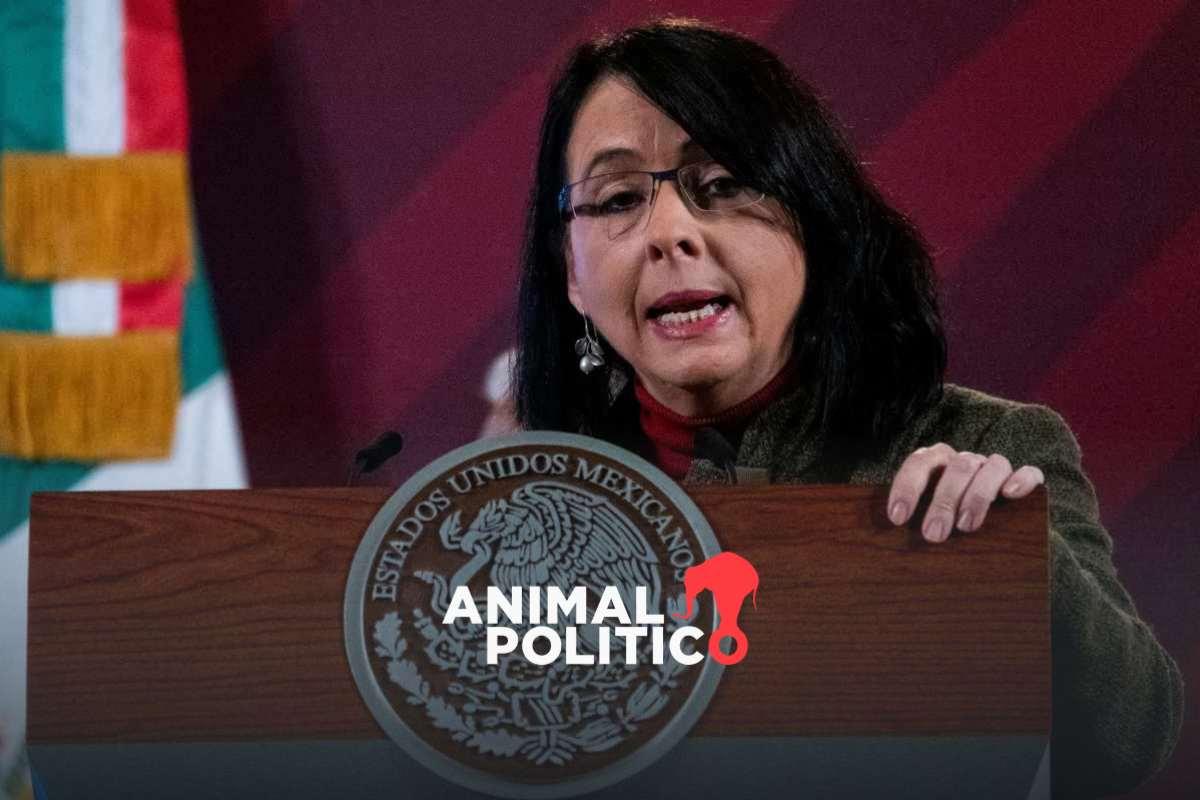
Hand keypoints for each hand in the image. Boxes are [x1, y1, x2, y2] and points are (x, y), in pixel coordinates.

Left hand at [886, 443, 1044, 541]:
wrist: (992, 532)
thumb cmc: (944, 527)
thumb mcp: (924, 525)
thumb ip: (907, 529)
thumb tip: (883, 560)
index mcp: (936, 462)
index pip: (918, 463)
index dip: (907, 488)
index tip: (897, 518)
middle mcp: (965, 460)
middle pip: (956, 467)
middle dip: (943, 501)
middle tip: (933, 535)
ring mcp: (994, 468)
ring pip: (992, 466)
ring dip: (977, 496)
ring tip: (967, 527)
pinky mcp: (1025, 480)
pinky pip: (1030, 472)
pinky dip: (1021, 480)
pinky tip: (1010, 495)